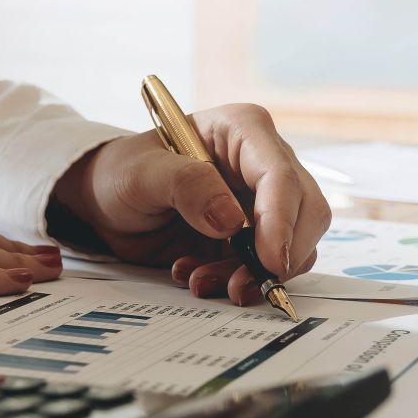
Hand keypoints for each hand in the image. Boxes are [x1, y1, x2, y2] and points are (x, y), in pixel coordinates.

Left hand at [52, 104, 330, 304]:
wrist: (110, 201)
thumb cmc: (124, 172)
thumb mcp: (142, 173)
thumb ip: (186, 186)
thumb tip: (232, 220)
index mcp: (243, 131)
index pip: (280, 175)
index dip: (281, 220)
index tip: (270, 260)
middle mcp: (263, 164)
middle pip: (306, 211)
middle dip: (279, 255)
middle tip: (241, 285)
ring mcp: (263, 202)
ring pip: (294, 245)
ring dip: (254, 274)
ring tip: (201, 280)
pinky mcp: (255, 236)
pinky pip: (268, 266)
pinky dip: (240, 280)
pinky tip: (199, 275)